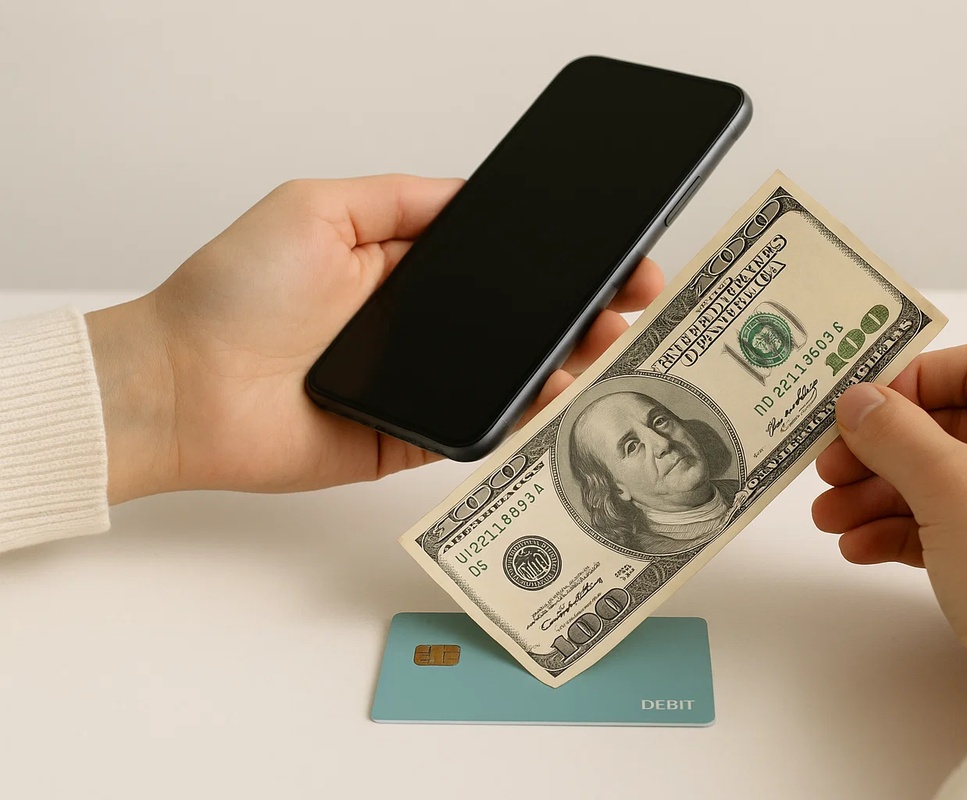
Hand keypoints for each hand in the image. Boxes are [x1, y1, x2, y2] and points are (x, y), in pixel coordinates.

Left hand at [85, 175, 663, 502]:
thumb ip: (401, 199)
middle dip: (582, 310)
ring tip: (612, 346)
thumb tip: (474, 190)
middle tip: (632, 301)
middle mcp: (420, 326)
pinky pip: (481, 430)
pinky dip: (524, 420)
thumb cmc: (232, 293)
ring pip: (513, 377)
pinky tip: (561, 399)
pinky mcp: (413, 439)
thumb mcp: (316, 207)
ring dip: (567, 363)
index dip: (556, 259)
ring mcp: (422, 384)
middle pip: (520, 321)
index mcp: (402, 266)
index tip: (607, 254)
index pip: (500, 262)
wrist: (185, 387)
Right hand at [811, 343, 966, 761]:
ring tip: (829, 519)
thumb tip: (858, 402)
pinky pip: (955, 526)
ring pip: (946, 482)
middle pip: (951, 428)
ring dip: (880, 496)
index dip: (906, 383)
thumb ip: (892, 432)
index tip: (854, 409)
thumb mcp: (946, 483)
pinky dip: (906, 531)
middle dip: (879, 453)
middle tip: (827, 468)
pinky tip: (859, 547)